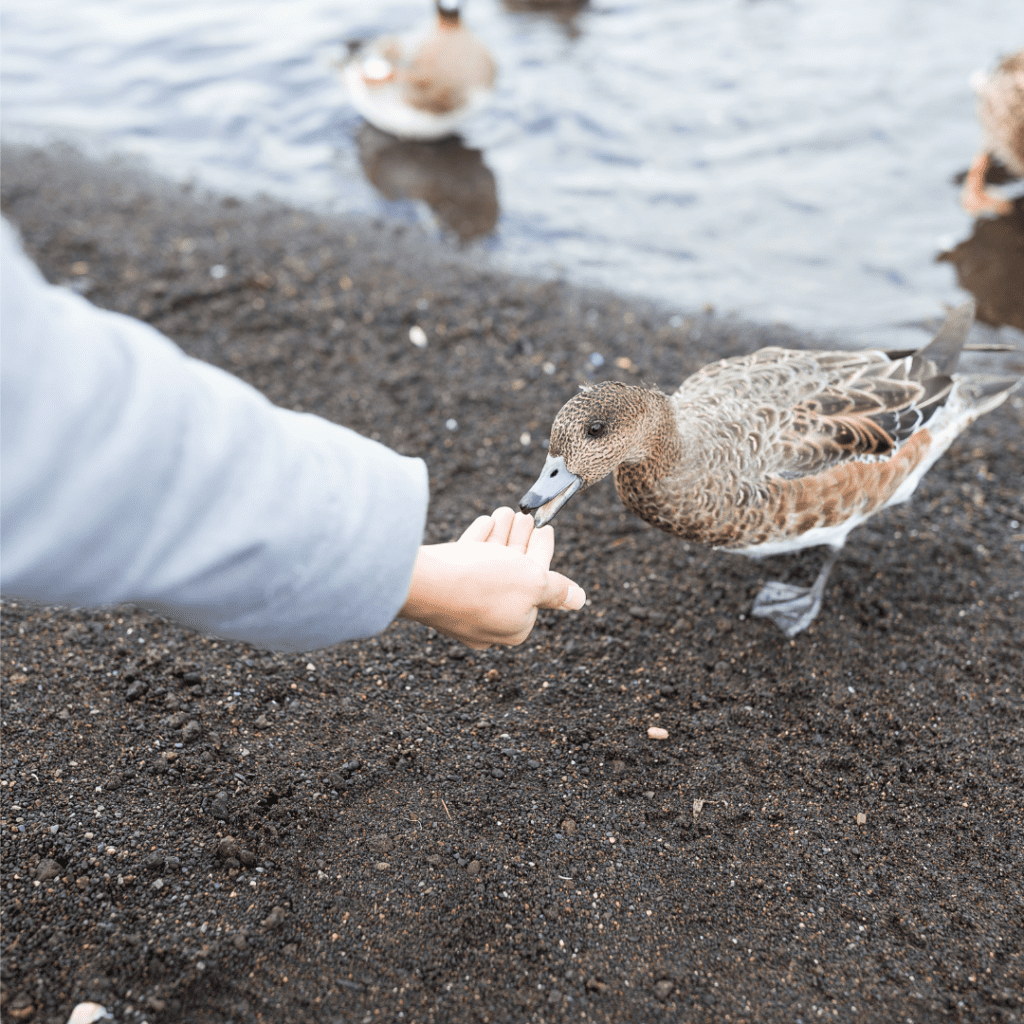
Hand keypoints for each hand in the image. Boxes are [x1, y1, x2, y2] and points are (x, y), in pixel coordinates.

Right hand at [398, 507, 585, 648]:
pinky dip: (479, 542)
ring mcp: (461, 606)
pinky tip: (486, 523)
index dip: (543, 553)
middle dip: (521, 542)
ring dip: (502, 537)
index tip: (546, 528)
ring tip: (507, 511)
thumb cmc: (482, 584)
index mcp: (515, 627)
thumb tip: (580, 601)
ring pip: (488, 567)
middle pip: (512, 575)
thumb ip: (557, 589)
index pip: (538, 586)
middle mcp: (487, 621)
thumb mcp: (533, 583)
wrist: (423, 581)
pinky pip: (465, 566)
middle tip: (526, 516)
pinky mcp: (441, 590)